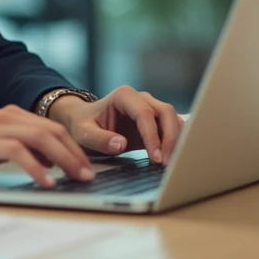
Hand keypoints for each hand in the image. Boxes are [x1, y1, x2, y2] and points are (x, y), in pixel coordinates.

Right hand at [0, 105, 94, 187]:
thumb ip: (17, 152)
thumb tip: (49, 165)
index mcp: (9, 116)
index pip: (51, 128)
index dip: (72, 147)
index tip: (87, 167)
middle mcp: (5, 116)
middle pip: (52, 130)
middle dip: (75, 152)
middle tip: (90, 174)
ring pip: (40, 137)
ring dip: (63, 159)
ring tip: (77, 178)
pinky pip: (17, 151)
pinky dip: (36, 166)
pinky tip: (46, 182)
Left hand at [47, 86, 183, 164]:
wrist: (84, 121)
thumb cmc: (83, 124)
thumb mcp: (83, 133)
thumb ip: (99, 139)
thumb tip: (121, 144)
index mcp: (124, 95)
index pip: (144, 113)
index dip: (152, 135)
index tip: (156, 157)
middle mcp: (140, 98)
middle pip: (166, 112)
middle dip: (171, 138)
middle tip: (167, 163)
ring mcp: (150, 109)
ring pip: (173, 119)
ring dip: (176, 140)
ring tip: (171, 163)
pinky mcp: (154, 123)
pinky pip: (171, 129)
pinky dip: (174, 142)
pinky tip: (170, 159)